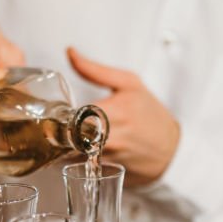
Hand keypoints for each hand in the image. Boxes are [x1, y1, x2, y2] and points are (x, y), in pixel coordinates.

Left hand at [67, 47, 179, 186]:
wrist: (171, 150)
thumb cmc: (149, 114)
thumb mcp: (129, 84)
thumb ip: (94, 70)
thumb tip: (70, 52)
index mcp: (116, 110)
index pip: (75, 113)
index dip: (60, 112)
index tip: (55, 109)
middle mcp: (112, 136)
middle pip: (70, 135)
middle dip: (57, 129)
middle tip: (51, 123)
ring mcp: (109, 156)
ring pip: (71, 151)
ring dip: (62, 143)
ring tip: (60, 134)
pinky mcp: (105, 169)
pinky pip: (78, 163)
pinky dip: (70, 156)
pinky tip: (72, 148)